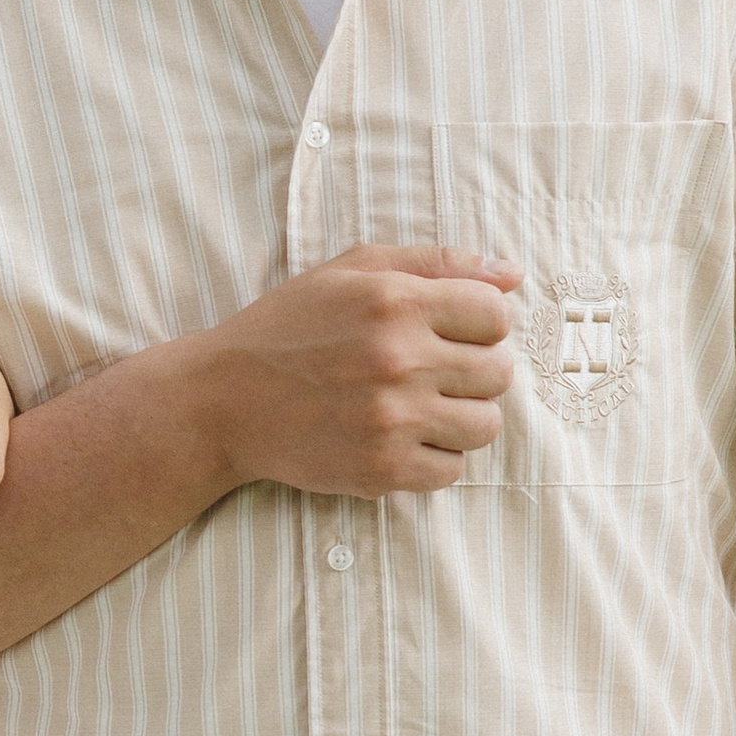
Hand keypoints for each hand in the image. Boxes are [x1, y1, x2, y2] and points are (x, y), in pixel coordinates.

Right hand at [180, 246, 523, 498]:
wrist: (222, 400)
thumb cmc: (289, 327)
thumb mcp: (353, 271)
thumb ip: (436, 264)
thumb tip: (513, 275)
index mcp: (396, 301)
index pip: (496, 314)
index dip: (479, 322)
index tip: (449, 331)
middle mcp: (399, 359)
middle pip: (499, 373)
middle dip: (473, 370)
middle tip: (432, 371)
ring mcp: (392, 419)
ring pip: (485, 426)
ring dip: (461, 417)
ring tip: (420, 406)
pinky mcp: (381, 469)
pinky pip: (451, 471)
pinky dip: (434, 458)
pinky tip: (400, 438)